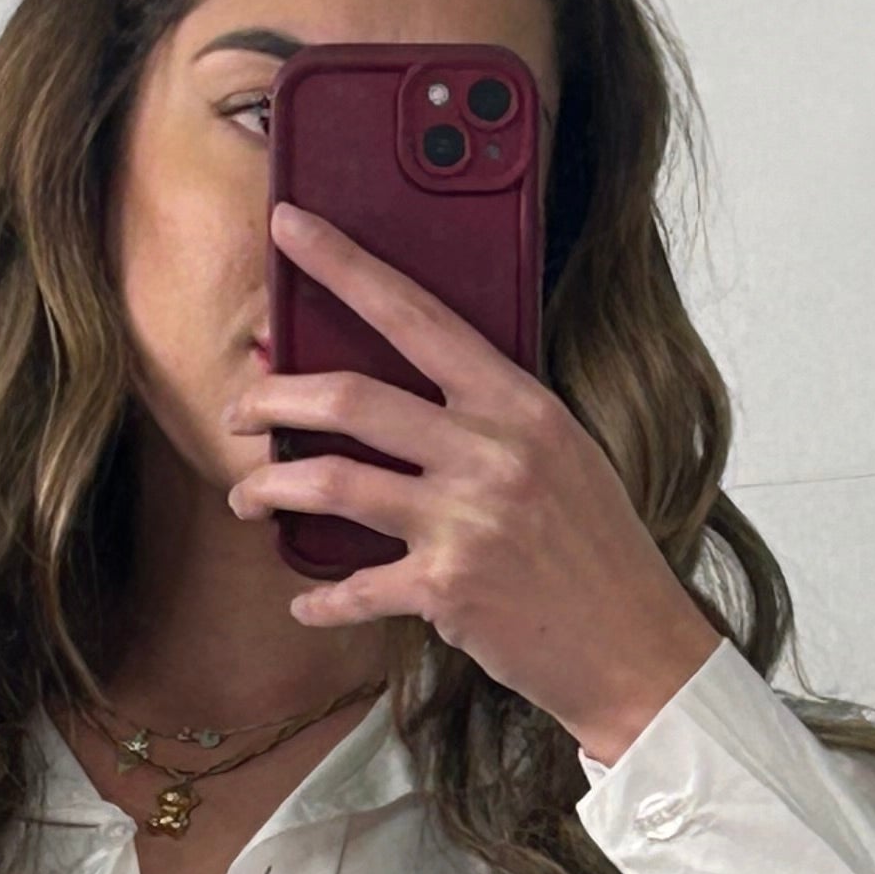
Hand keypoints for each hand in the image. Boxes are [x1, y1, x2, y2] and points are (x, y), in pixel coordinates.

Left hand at [227, 195, 724, 759]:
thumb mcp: (561, 456)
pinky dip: (319, 601)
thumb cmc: (594, 550)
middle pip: (350, 398)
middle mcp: (489, 451)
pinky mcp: (446, 589)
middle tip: (239, 409)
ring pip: (334, 482)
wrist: (635, 645)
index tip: (288, 228)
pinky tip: (304, 604)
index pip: (415, 315)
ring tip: (246, 497)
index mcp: (518, 403)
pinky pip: (355, 587)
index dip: (343, 267)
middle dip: (274, 399)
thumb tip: (409, 392)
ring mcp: (466, 520)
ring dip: (271, 487)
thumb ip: (490, 421)